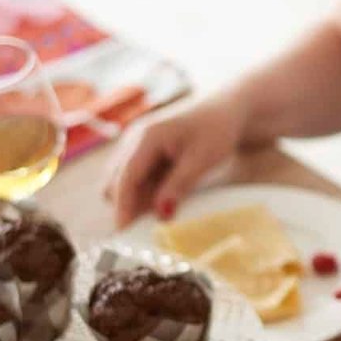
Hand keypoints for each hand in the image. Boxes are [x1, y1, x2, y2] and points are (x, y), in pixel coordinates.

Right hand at [103, 94, 246, 227]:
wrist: (226, 110)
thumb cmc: (217, 131)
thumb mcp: (202, 160)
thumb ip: (179, 186)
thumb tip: (161, 214)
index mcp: (147, 137)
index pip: (126, 177)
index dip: (123, 205)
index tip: (124, 230)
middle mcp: (134, 138)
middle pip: (115, 181)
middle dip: (127, 203)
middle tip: (149, 224)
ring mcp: (135, 143)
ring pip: (122, 180)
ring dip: (136, 198)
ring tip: (164, 207)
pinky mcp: (141, 150)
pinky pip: (133, 176)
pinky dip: (144, 190)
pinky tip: (165, 195)